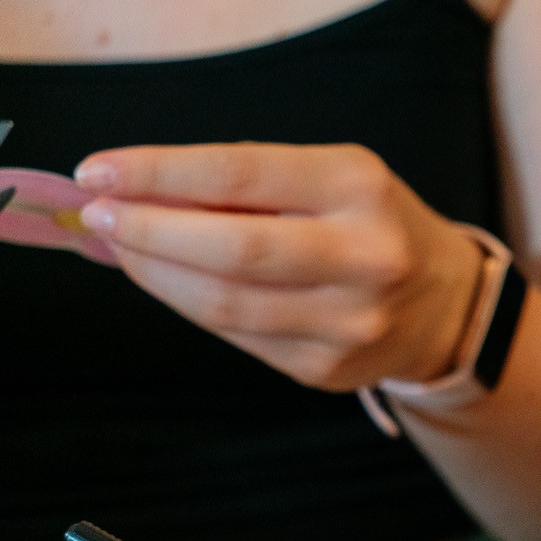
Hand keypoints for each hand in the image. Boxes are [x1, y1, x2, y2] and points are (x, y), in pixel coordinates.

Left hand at [75, 142, 484, 389]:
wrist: (443, 304)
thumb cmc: (367, 223)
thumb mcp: (328, 177)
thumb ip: (243, 182)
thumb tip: (132, 191)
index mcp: (360, 189)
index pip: (240, 175)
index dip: (157, 174)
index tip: (97, 171)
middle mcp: (365, 257)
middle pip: (231, 250)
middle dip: (147, 230)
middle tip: (98, 215)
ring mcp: (349, 323)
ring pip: (225, 304)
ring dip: (155, 273)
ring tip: (121, 247)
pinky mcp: (327, 368)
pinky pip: (237, 337)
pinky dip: (189, 305)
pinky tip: (169, 281)